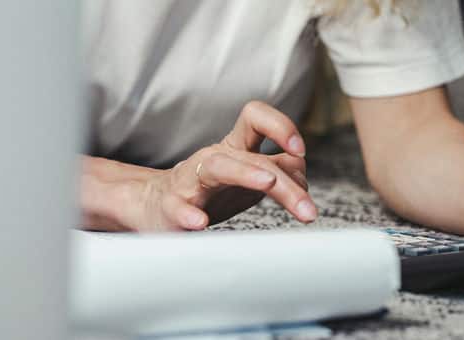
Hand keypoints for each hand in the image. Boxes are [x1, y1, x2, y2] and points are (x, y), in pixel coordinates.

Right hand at [80, 101, 313, 231]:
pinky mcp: (172, 207)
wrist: (155, 207)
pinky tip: (199, 224)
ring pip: (219, 167)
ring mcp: (191, 181)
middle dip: (285, 184)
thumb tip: (302, 171)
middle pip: (253, 158)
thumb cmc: (210, 192)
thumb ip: (278, 170)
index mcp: (234, 148)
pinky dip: (189, 214)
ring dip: (244, 173)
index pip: (257, 118)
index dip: (281, 126)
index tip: (301, 150)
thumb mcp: (248, 177)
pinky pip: (179, 207)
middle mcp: (214, 158)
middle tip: (308, 211)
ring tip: (266, 183)